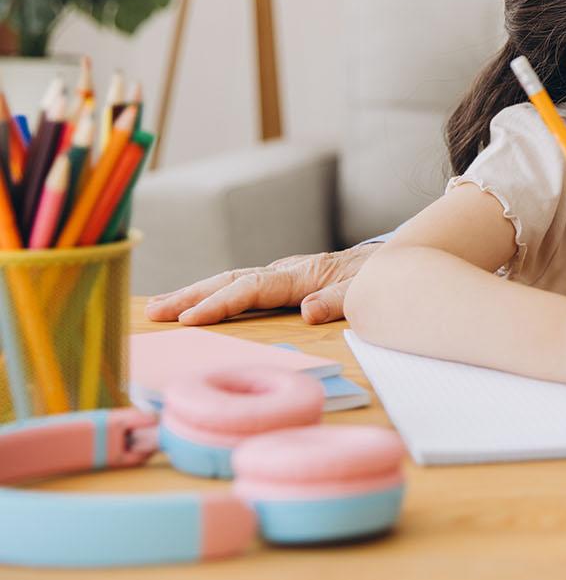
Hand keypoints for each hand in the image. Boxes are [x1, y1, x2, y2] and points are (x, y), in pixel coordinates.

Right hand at [145, 243, 378, 325]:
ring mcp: (283, 274)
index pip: (253, 288)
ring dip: (197, 293)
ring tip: (159, 309)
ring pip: (232, 280)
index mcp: (304, 274)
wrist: (396, 261)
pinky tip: (194, 306)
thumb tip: (307, 312)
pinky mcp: (284, 281)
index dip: (221, 304)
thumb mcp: (370, 289)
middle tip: (155, 313)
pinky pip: (243, 287)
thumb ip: (340, 300)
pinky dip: (216, 294)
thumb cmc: (383, 276)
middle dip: (192, 295)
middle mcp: (287, 271)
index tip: (190, 318)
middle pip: (232, 280)